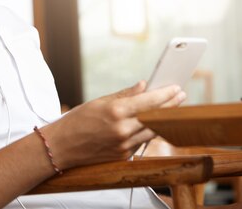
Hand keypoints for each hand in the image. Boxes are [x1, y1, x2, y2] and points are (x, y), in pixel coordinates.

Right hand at [42, 81, 185, 169]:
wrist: (61, 147)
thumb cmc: (77, 121)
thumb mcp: (99, 102)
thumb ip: (125, 95)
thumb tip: (143, 86)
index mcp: (115, 112)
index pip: (149, 102)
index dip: (166, 94)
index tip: (176, 87)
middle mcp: (122, 130)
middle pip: (156, 117)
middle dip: (170, 105)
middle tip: (180, 96)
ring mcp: (124, 146)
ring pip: (152, 131)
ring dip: (162, 119)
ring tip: (170, 108)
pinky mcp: (123, 156)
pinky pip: (141, 142)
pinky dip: (147, 131)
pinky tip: (150, 123)